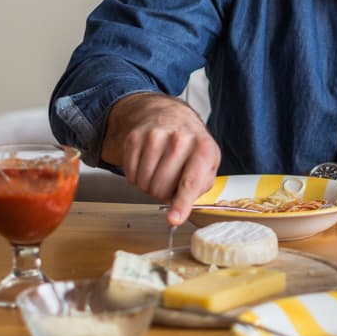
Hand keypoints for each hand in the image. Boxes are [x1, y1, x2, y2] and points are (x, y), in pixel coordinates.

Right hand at [101, 92, 220, 225]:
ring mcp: (156, 135)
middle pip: (162, 187)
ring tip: (158, 173)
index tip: (174, 219)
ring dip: (148, 186)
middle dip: (163, 194)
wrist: (170, 116)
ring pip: (144, 183)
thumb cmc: (191, 147)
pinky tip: (147, 166)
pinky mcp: (135, 136)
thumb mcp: (206, 165)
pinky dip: (136, 178)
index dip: (181, 204)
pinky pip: (130, 174)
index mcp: (204, 149)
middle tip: (168, 183)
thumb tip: (180, 211)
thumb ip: (198, 188)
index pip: (190, 182)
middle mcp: (181, 139)